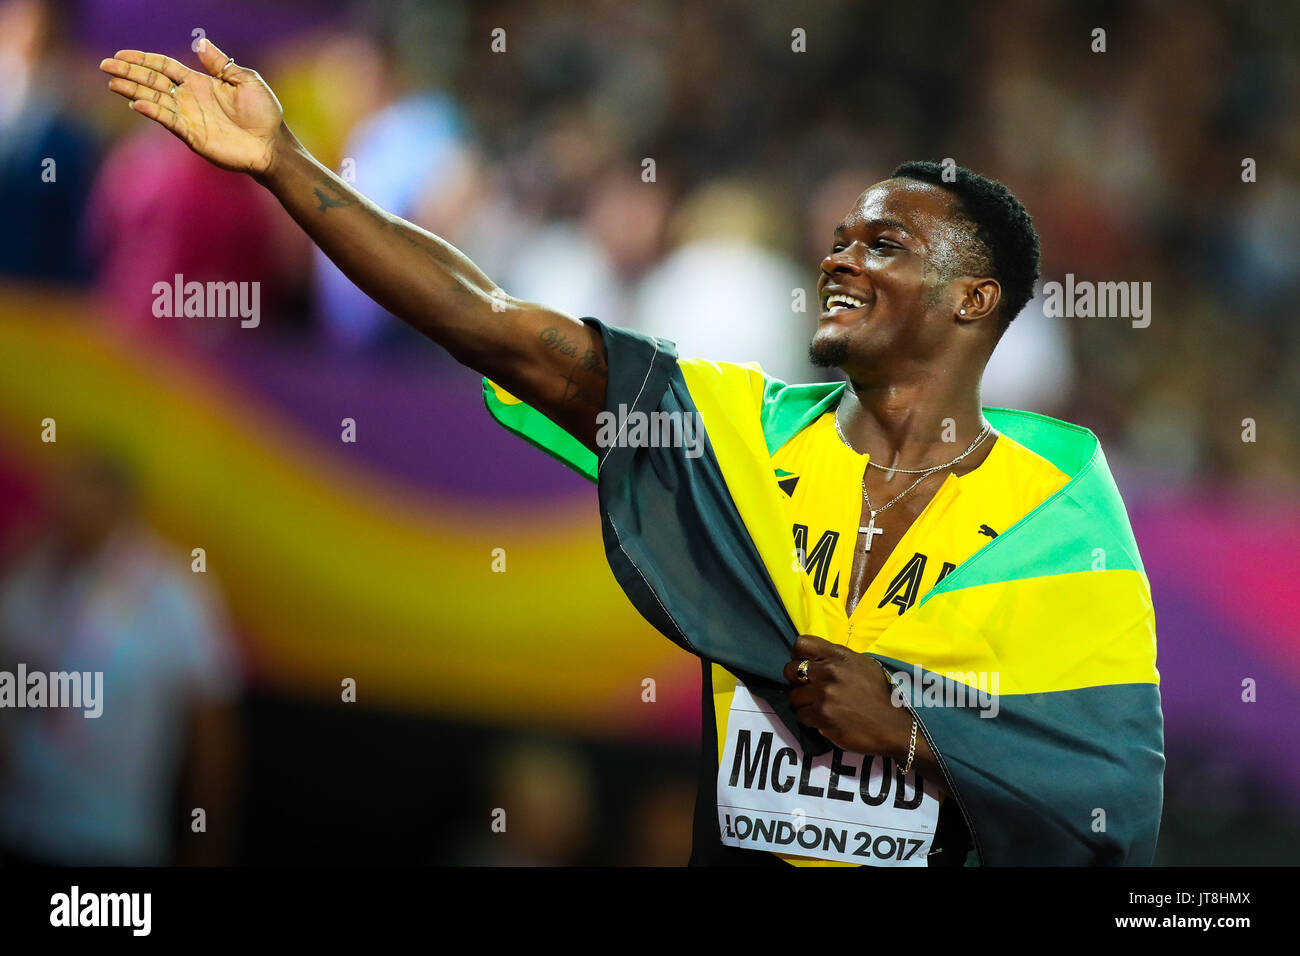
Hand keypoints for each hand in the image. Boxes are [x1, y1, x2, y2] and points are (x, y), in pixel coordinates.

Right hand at [100, 38, 285, 176]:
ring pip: (154, 100)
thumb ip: (220, 63)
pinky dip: (153, 112)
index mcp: (199, 82)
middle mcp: (189, 98)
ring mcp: (189, 116)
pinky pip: (168, 121)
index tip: (120, 54)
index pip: (164, 67)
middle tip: (105, 66)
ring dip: (133, 91)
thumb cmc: (263, 113)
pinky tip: (138, 104)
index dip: (143, 60)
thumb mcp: (245, 80)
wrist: (271, 144)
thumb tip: (199, 42)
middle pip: (152, 81)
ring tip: (112, 83)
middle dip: (128, 73)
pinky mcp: (192, 135)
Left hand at [783, 633, 912, 758]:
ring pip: (794, 696)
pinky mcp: (822, 715)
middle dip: (796, 681)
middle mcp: (830, 671)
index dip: (797, 655)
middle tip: (809, 690)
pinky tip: (825, 719)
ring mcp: (825, 693)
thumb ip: (837, 658)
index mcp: (839, 655)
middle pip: (790, 670)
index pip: (802, 644)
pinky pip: (801, 715)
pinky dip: (811, 719)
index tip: (803, 665)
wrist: (891, 725)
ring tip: (820, 707)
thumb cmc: (878, 694)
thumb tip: (815, 659)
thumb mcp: (862, 664)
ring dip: (804, 704)